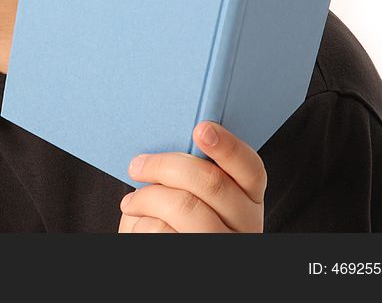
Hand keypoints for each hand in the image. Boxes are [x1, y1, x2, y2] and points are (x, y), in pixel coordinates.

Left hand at [118, 121, 265, 232]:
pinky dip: (142, 224)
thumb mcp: (190, 194)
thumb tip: (169, 141)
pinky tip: (140, 225)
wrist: (159, 246)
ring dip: (146, 198)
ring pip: (184, 206)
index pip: (251, 168)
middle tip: (136, 166)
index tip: (201, 128)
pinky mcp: (198, 253)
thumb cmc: (172, 218)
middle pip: (211, 182)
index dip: (228, 146)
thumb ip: (190, 172)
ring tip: (131, 203)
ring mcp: (223, 241)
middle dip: (164, 166)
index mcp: (247, 198)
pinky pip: (163, 230)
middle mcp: (245, 223)